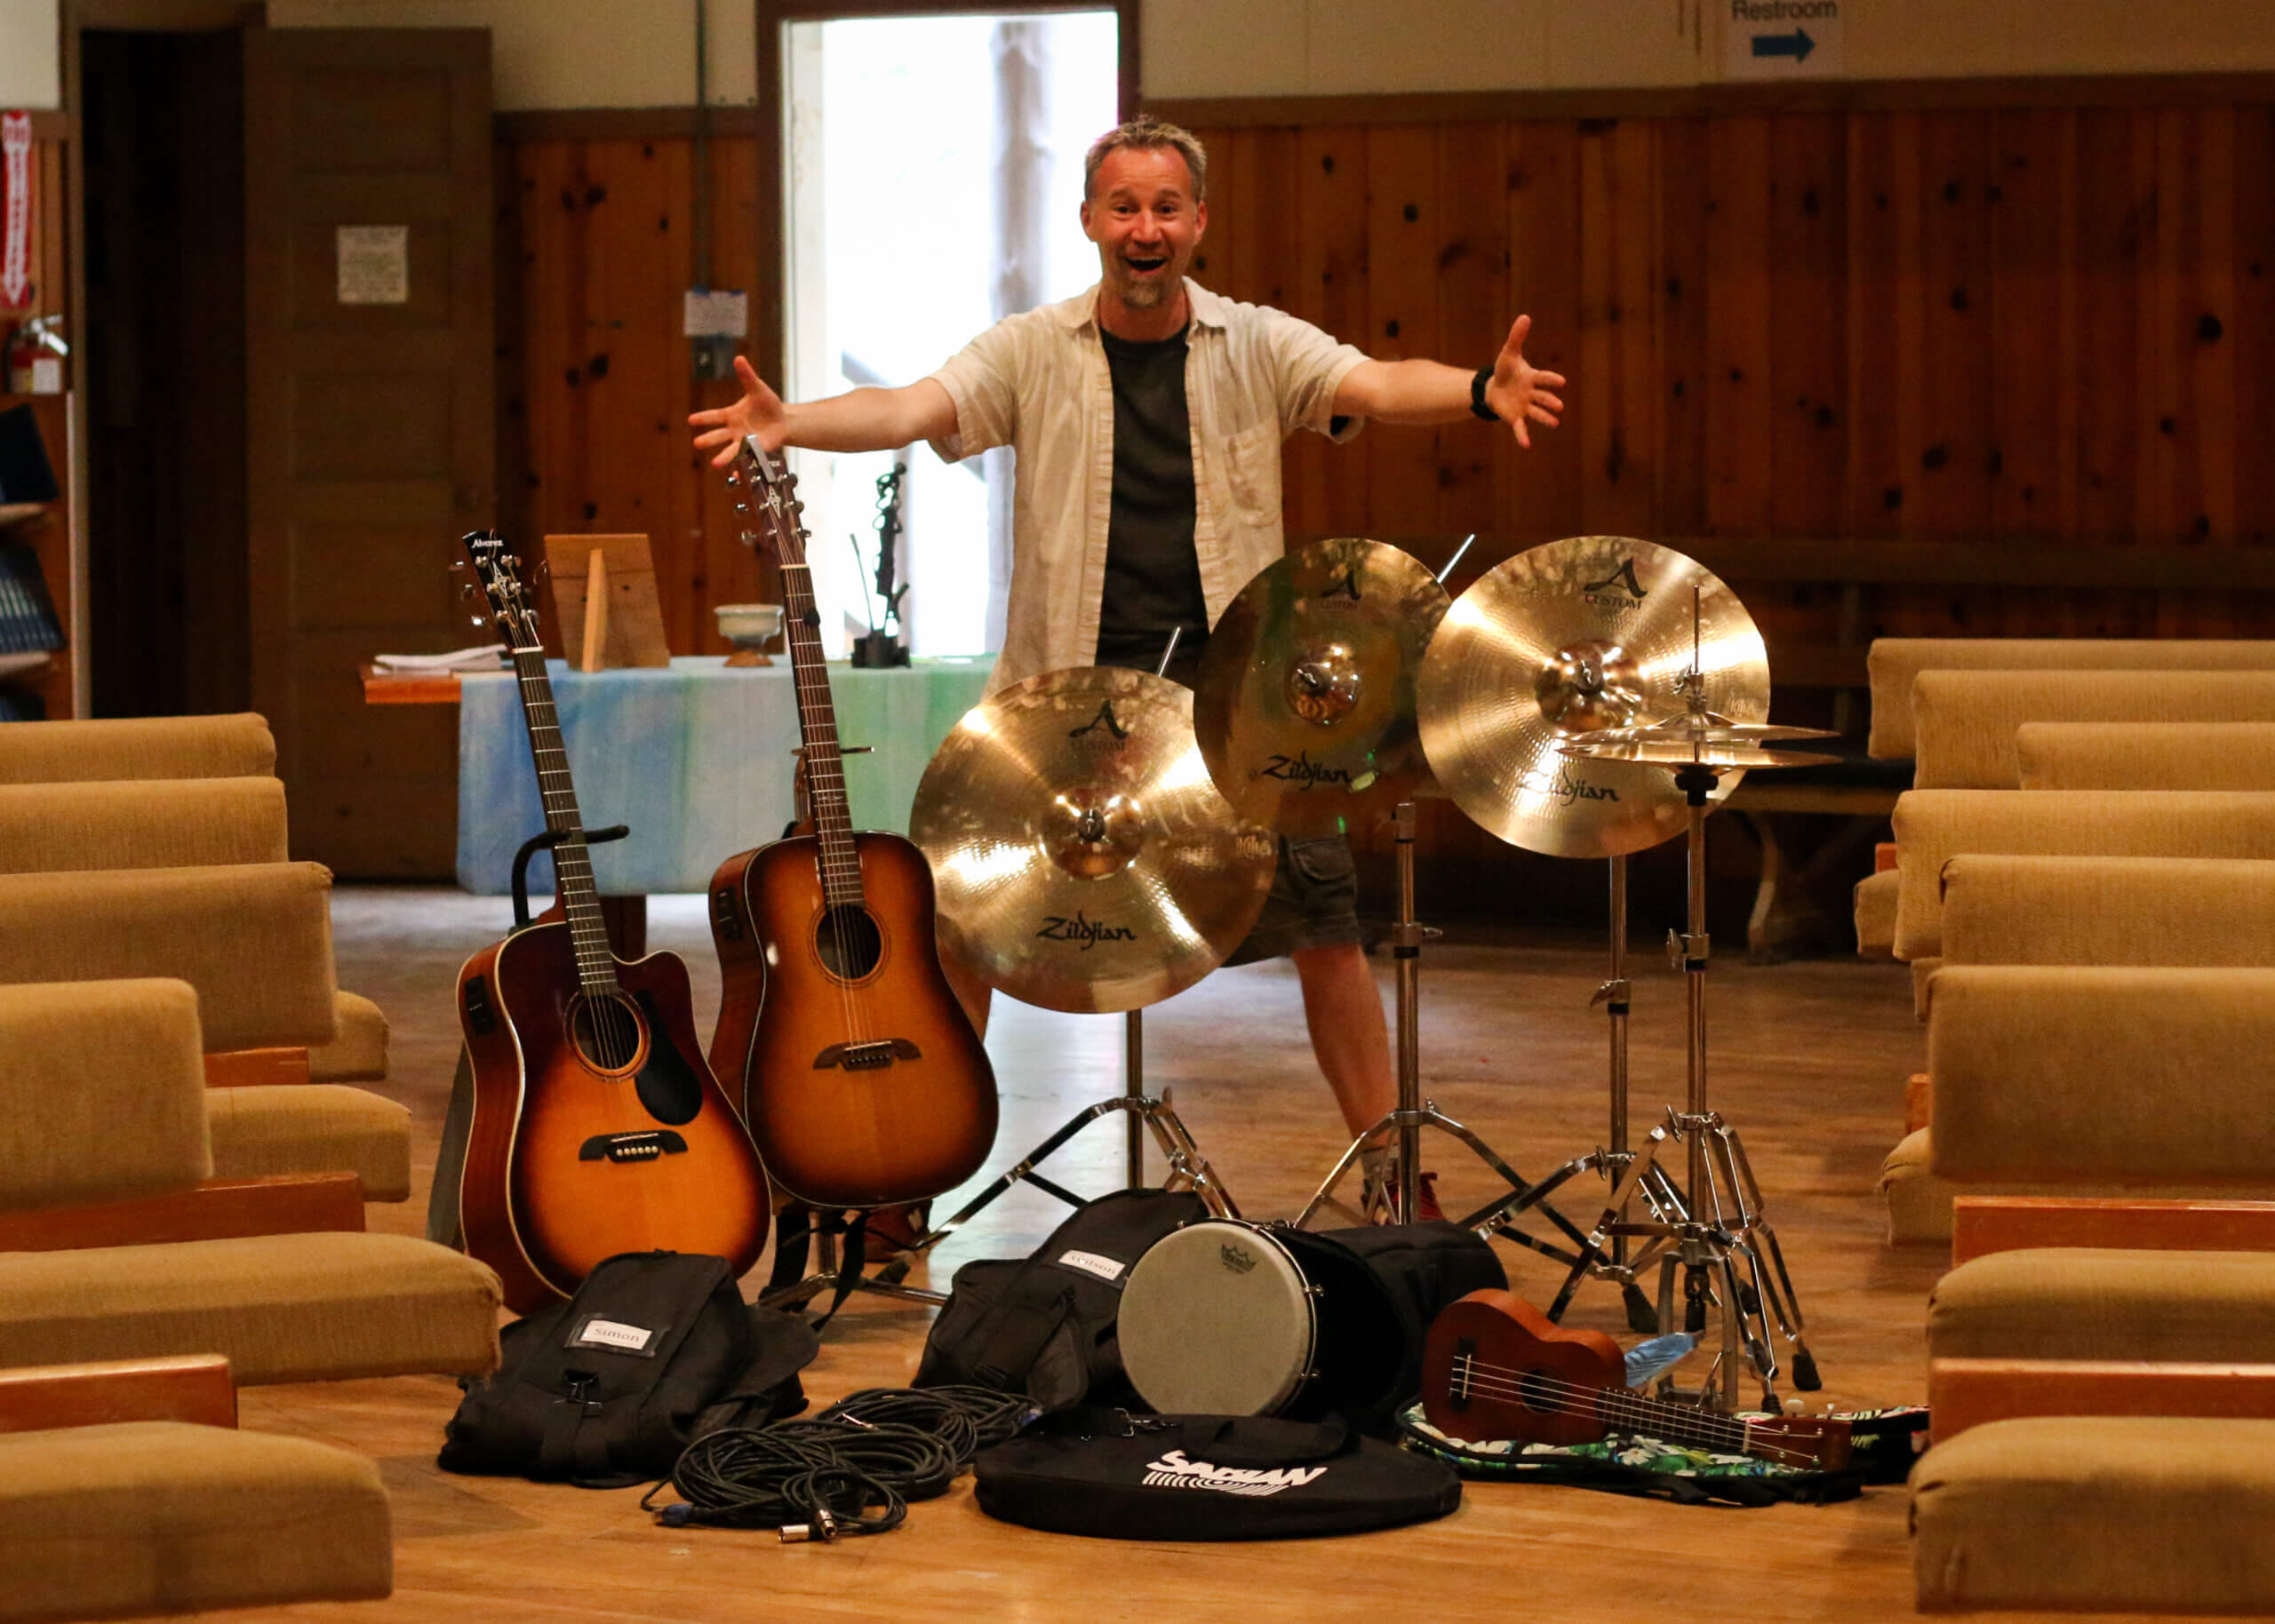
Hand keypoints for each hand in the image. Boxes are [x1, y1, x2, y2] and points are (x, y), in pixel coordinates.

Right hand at [689, 355, 785, 466]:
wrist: (782, 420)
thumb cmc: (767, 404)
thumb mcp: (758, 389)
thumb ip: (747, 376)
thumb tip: (739, 358)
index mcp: (731, 415)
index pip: (714, 416)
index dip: (703, 418)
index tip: (691, 420)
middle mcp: (734, 430)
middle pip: (718, 436)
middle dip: (708, 440)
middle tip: (697, 444)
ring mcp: (744, 442)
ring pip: (731, 450)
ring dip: (723, 457)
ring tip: (715, 464)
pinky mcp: (756, 451)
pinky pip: (747, 460)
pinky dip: (742, 468)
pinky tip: (738, 475)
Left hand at [1485, 314, 1565, 449]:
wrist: (1494, 388)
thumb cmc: (1505, 370)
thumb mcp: (1508, 353)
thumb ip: (1517, 337)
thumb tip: (1525, 316)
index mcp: (1532, 378)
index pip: (1543, 378)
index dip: (1551, 380)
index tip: (1561, 382)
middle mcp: (1532, 394)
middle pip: (1543, 397)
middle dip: (1550, 401)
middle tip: (1559, 405)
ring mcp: (1525, 407)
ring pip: (1537, 413)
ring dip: (1545, 418)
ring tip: (1555, 423)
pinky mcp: (1515, 417)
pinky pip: (1520, 427)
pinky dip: (1522, 436)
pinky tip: (1525, 445)